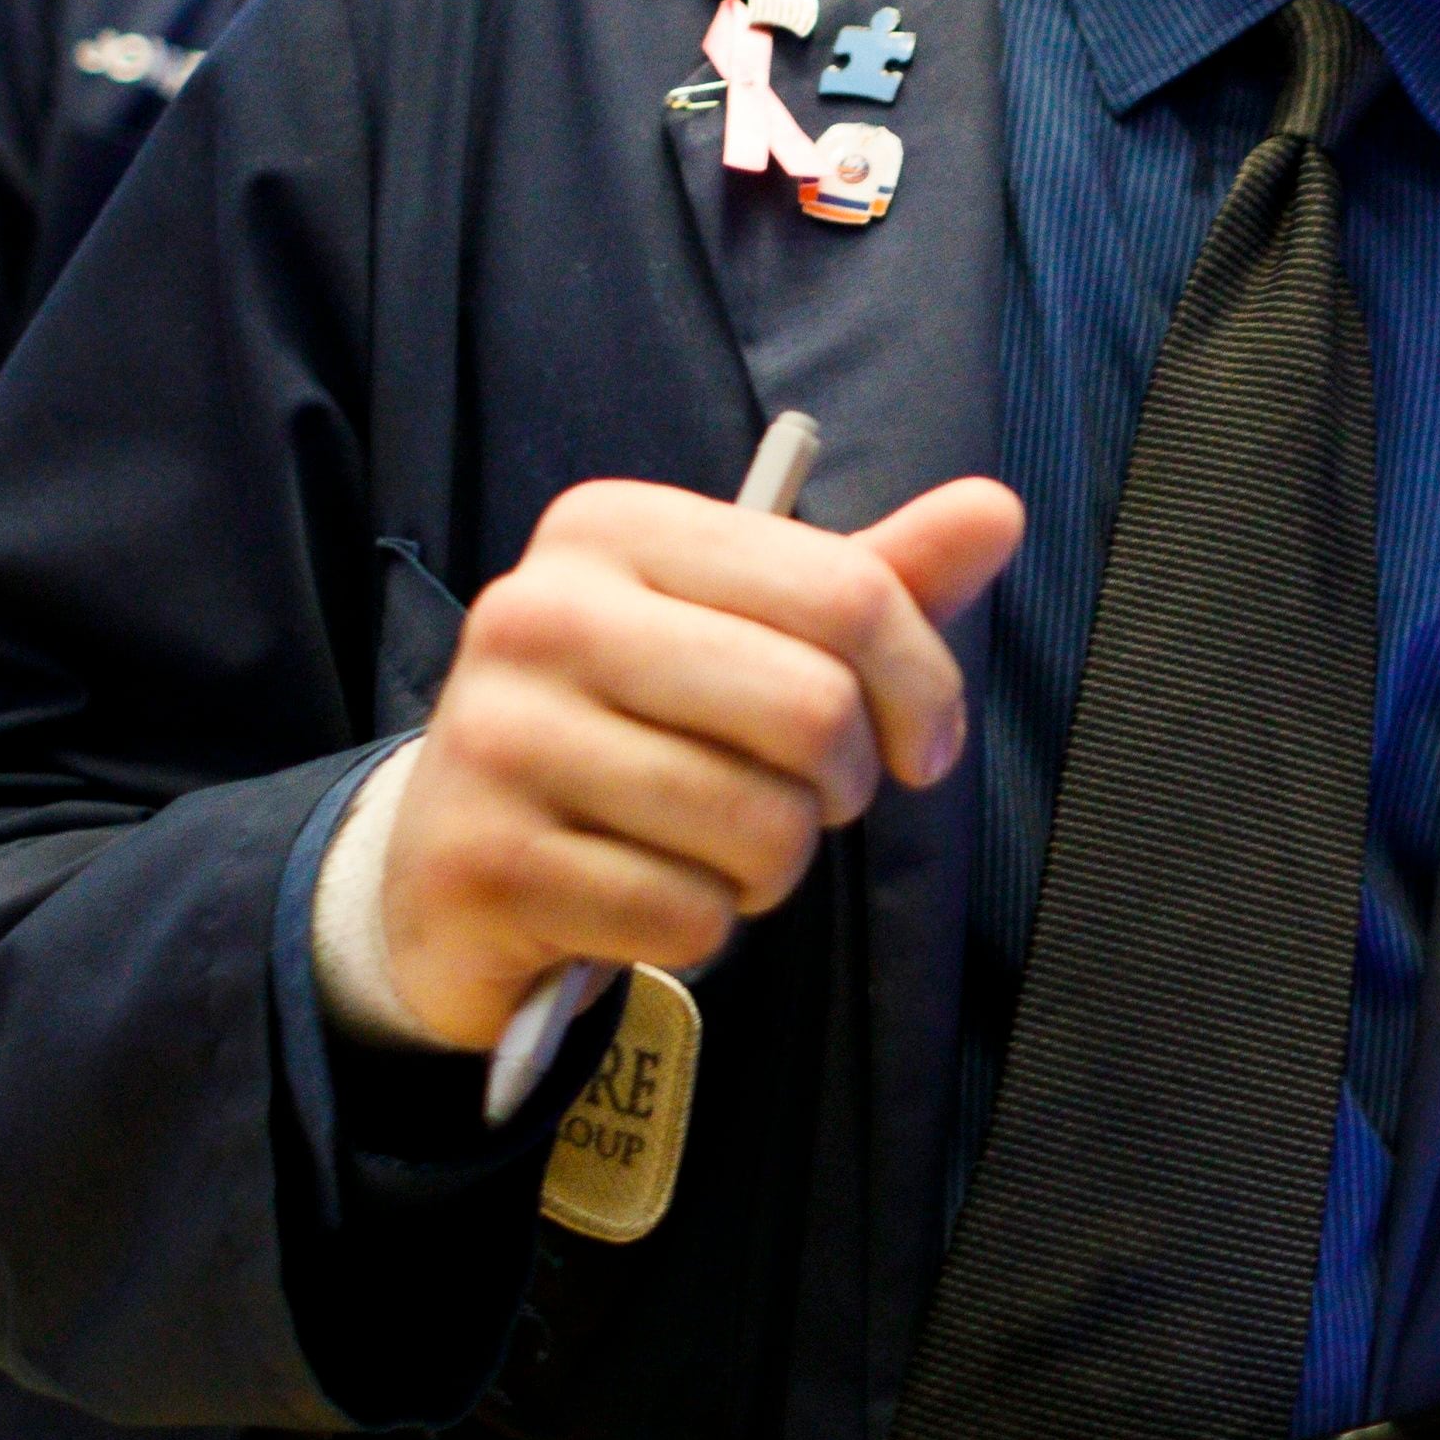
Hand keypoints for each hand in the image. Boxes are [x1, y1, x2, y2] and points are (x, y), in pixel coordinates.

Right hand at [378, 475, 1023, 1044]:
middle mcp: (541, 613)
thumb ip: (867, 581)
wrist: (444, 860)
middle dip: (843, 786)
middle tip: (808, 802)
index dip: (923, 684)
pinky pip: (686, 918)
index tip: (923, 743)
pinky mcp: (485, 862)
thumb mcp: (742, 635)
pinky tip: (645, 900)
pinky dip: (700, 930)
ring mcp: (500, 738)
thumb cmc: (628, 731)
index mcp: (614, 530)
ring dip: (771, 868)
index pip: (845, 592)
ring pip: (757, 828)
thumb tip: (995, 509)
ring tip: (713, 850)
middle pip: (812, 711)